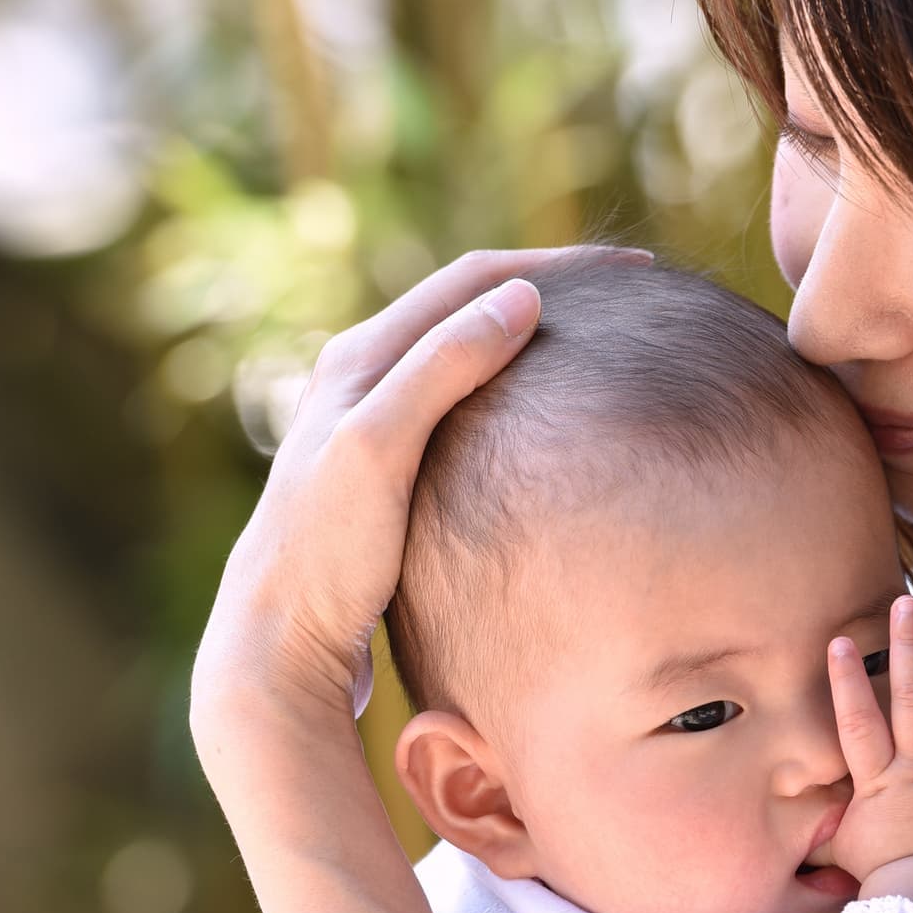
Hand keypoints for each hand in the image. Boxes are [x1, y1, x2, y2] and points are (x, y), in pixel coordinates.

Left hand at [190, 246, 649, 734]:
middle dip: (548, 288)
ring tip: (595, 343)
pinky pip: (461, 406)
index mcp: (360, 357)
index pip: (472, 279)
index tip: (633, 268)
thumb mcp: (379, 449)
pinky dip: (510, 392)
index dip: (555, 266)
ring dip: (529, 337)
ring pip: (465, 355)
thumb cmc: (325, 553)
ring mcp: (373, 427)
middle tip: (627, 295)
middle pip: (470, 307)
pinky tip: (541, 421)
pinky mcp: (386, 475)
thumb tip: (522, 298)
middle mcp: (363, 379)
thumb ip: (442, 368)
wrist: (279, 646)